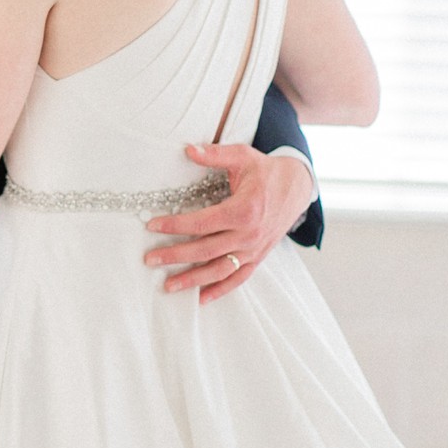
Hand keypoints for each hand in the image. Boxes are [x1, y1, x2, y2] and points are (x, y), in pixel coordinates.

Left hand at [144, 143, 316, 302]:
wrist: (297, 186)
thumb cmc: (266, 171)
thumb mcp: (243, 156)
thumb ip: (215, 154)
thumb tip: (188, 149)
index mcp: (244, 210)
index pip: (202, 222)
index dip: (175, 225)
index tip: (153, 226)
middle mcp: (249, 234)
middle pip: (206, 250)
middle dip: (175, 256)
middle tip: (150, 260)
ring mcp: (254, 249)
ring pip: (219, 270)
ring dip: (193, 280)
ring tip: (168, 286)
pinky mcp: (258, 257)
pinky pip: (238, 278)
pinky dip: (220, 290)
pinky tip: (201, 298)